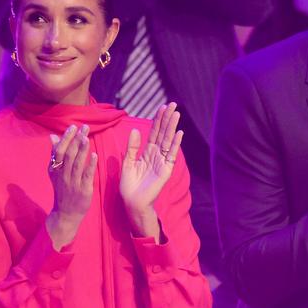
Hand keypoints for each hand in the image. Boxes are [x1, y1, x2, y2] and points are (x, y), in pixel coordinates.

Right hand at [45, 123, 96, 248]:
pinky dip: (90, 165)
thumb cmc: (63, 190)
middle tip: (84, 128)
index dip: (66, 138)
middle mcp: (62, 175)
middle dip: (76, 140)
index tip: (73, 127)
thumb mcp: (56, 172)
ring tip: (87, 137)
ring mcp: (73, 183)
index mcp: (55, 169)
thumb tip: (52, 136)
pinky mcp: (83, 190)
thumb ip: (55, 154)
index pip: (59, 150)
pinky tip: (95, 155)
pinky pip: (86, 175)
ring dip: (82, 149)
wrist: (66, 214)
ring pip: (77, 163)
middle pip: (68, 154)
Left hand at [119, 101, 182, 237]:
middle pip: (163, 133)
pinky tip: (179, 133)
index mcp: (147, 153)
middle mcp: (156, 155)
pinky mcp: (165, 170)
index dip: (157, 120)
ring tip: (176, 113)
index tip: (161, 107)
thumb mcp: (127, 162)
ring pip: (168, 141)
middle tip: (173, 104)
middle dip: (167, 119)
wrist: (132, 202)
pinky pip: (171, 155)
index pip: (154, 132)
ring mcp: (162, 162)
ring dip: (172, 127)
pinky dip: (175, 144)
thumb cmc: (129, 186)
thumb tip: (136, 130)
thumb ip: (132, 147)